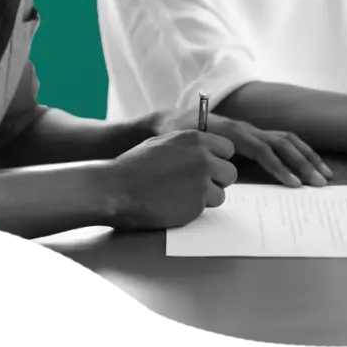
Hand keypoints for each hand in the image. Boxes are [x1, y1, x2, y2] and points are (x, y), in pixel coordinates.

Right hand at [108, 130, 238, 230]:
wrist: (116, 189)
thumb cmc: (134, 166)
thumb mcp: (163, 143)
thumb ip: (188, 146)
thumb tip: (206, 151)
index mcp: (195, 138)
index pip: (227, 148)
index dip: (218, 159)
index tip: (207, 167)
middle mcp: (203, 157)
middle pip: (230, 172)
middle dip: (217, 180)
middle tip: (196, 185)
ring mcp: (202, 181)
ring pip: (221, 193)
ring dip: (206, 197)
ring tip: (181, 195)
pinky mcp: (197, 203)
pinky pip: (206, 208)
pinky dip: (194, 209)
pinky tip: (174, 203)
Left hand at [151, 108, 331, 187]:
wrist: (174, 121)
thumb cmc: (182, 138)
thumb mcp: (190, 149)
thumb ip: (207, 159)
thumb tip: (224, 175)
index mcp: (232, 133)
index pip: (263, 151)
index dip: (280, 168)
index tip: (294, 185)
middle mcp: (247, 129)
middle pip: (282, 144)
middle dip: (303, 164)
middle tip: (319, 183)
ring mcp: (253, 130)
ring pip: (287, 140)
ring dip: (308, 157)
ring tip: (325, 175)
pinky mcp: (255, 134)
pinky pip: (282, 139)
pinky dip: (300, 151)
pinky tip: (313, 164)